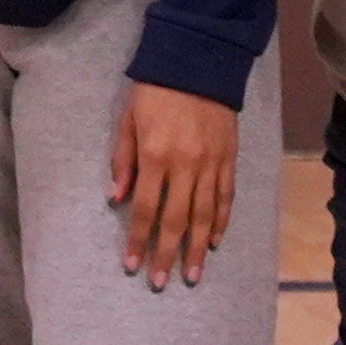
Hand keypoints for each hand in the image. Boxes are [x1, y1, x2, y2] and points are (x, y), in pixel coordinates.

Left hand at [110, 83, 241, 284]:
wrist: (198, 62)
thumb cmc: (154, 91)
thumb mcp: (127, 121)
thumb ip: (122, 161)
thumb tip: (116, 199)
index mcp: (155, 156)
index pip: (143, 209)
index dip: (137, 240)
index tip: (132, 265)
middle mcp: (185, 164)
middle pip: (176, 220)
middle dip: (167, 254)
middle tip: (160, 283)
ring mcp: (211, 163)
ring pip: (206, 215)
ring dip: (199, 248)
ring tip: (193, 275)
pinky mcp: (229, 157)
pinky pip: (226, 196)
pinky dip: (222, 221)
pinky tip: (217, 241)